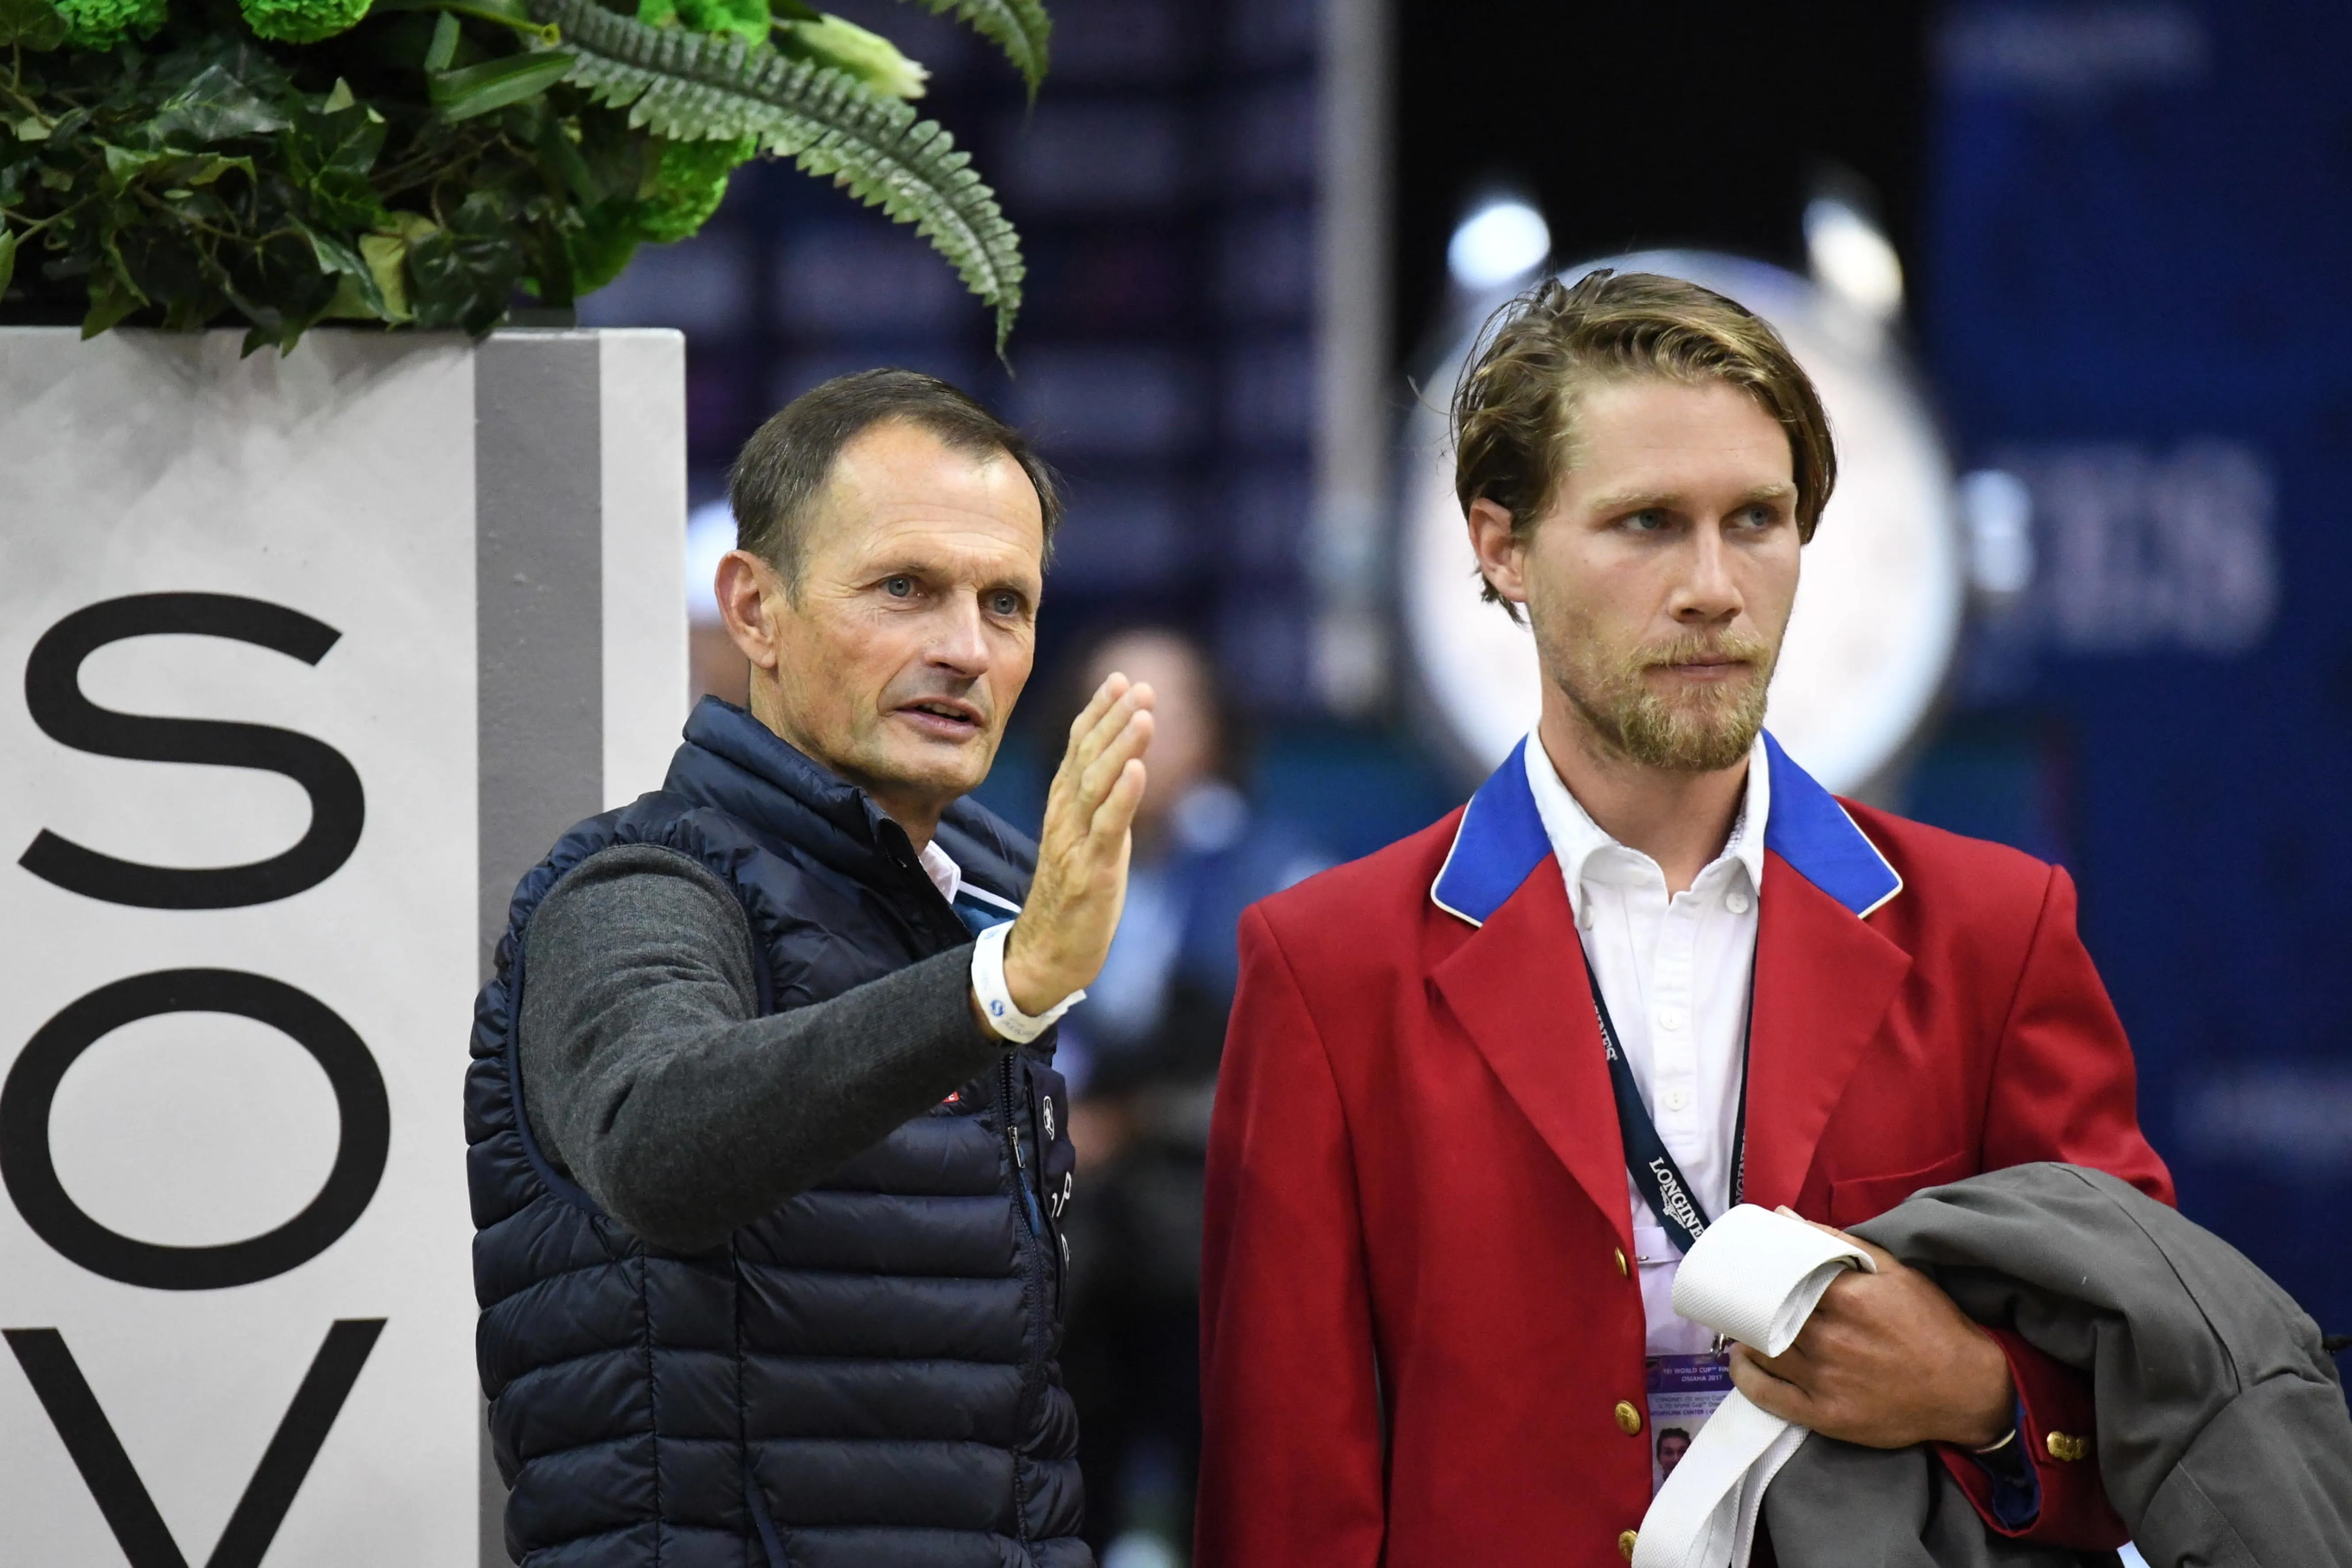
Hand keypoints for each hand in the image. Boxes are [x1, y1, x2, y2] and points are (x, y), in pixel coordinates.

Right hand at [1001, 672, 1153, 1014]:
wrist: (1044, 955)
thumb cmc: (1072, 897)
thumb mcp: (1088, 840)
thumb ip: (1100, 803)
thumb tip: (1124, 766)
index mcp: (1063, 808)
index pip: (1077, 749)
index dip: (1097, 713)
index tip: (1119, 679)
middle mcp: (1065, 818)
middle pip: (1088, 758)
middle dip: (1114, 718)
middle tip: (1139, 684)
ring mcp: (1076, 844)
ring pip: (1097, 786)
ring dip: (1121, 746)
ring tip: (1143, 713)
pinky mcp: (1091, 873)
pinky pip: (1106, 829)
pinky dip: (1123, 797)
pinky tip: (1137, 770)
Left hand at [1726, 1212, 2014, 1449]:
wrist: (1968, 1390)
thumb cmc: (1932, 1325)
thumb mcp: (1894, 1272)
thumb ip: (1836, 1243)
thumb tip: (1785, 1216)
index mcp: (1849, 1299)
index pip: (1781, 1275)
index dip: (1760, 1270)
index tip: (1749, 1267)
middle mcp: (1832, 1339)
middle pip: (1767, 1312)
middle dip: (1749, 1302)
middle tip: (1741, 1295)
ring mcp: (1826, 1380)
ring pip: (1762, 1350)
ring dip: (1744, 1335)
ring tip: (1744, 1324)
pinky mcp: (1825, 1416)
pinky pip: (1766, 1395)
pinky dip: (1746, 1376)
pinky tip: (1743, 1361)